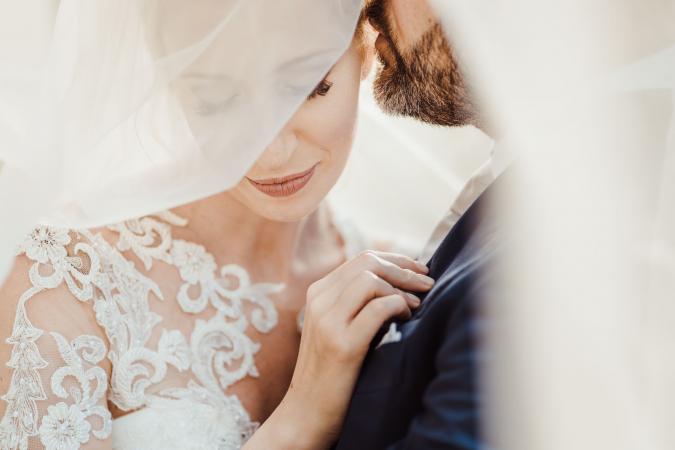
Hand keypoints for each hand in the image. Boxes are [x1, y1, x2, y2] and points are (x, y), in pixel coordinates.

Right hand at [246, 251, 433, 449]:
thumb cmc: (330, 372)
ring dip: (402, 288)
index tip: (418, 271)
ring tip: (416, 305)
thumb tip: (399, 282)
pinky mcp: (342, 345)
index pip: (361, 259)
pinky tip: (406, 318)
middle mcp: (319, 302)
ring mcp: (328, 322)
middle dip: (404, 269)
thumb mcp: (337, 328)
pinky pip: (377, 309)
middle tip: (427, 283)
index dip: (396, 261)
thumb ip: (356, 303)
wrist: (305, 412)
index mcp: (317, 294)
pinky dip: (398, 307)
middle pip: (368, 263)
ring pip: (371, 280)